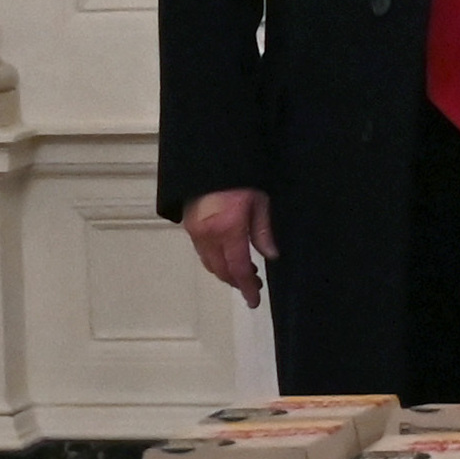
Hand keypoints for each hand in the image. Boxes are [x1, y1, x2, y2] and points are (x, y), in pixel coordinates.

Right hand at [180, 188, 275, 310]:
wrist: (210, 157)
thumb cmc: (241, 177)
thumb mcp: (260, 201)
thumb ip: (263, 231)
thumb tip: (271, 256)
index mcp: (229, 229)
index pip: (238, 269)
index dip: (247, 288)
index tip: (254, 301)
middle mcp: (208, 235)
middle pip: (222, 271)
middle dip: (237, 282)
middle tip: (254, 284)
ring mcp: (195, 231)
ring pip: (210, 264)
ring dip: (226, 272)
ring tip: (244, 270)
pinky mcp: (189, 225)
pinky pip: (202, 252)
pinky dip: (215, 260)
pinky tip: (227, 255)